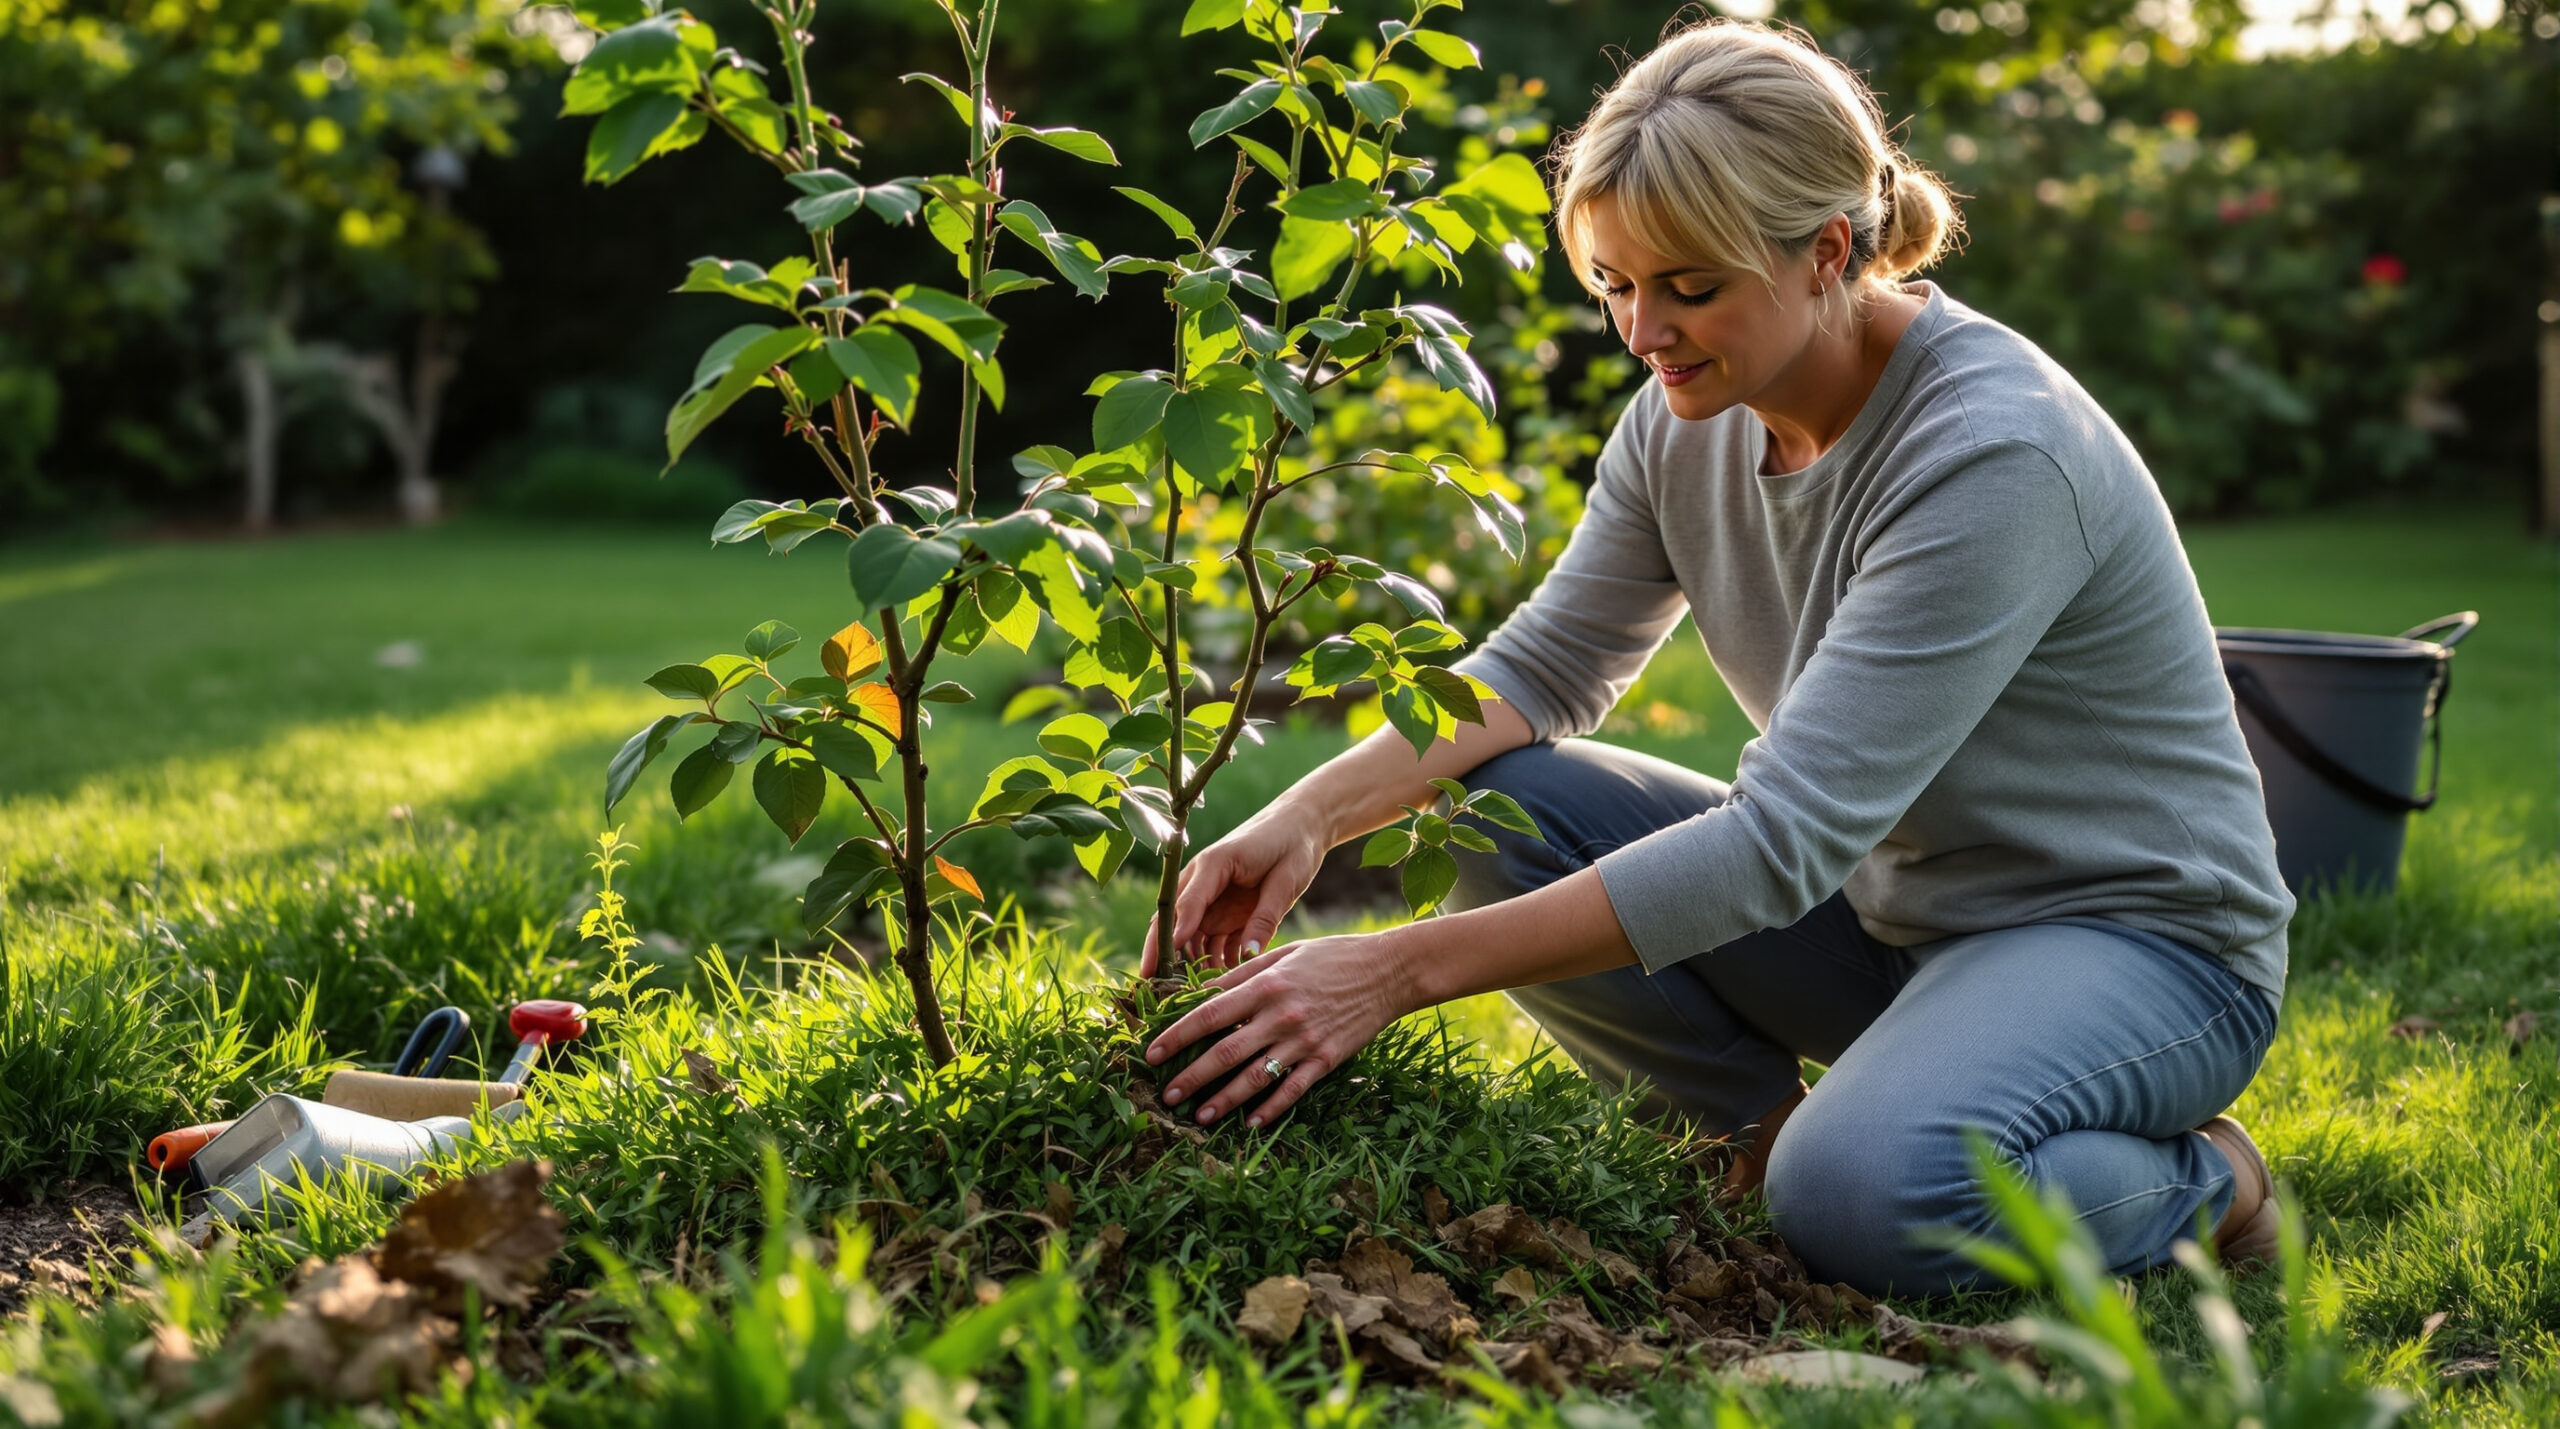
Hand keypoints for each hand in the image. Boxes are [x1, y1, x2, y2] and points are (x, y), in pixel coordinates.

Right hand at [1141, 799, 1328, 973]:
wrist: (1302, 825)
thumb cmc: (1293, 845)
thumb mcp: (1285, 881)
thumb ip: (1265, 917)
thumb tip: (1249, 955)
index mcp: (1214, 864)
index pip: (1186, 903)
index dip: (1175, 935)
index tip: (1163, 964)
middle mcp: (1204, 882)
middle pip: (1175, 922)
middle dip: (1162, 955)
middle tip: (1152, 988)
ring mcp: (1213, 898)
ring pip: (1192, 937)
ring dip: (1191, 965)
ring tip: (1190, 997)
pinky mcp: (1226, 911)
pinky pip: (1214, 942)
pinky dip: (1215, 962)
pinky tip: (1222, 986)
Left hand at [1143, 931, 1419, 1129]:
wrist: (1389, 971)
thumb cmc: (1333, 956)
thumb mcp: (1284, 954)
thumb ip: (1242, 974)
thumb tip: (1201, 993)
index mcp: (1265, 985)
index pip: (1209, 1013)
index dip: (1176, 1035)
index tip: (1152, 1053)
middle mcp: (1280, 1015)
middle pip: (1225, 1052)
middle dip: (1191, 1077)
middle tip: (1167, 1095)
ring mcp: (1304, 1040)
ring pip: (1255, 1077)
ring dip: (1224, 1100)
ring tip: (1199, 1116)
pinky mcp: (1326, 1059)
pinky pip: (1292, 1089)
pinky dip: (1270, 1109)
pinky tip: (1251, 1123)